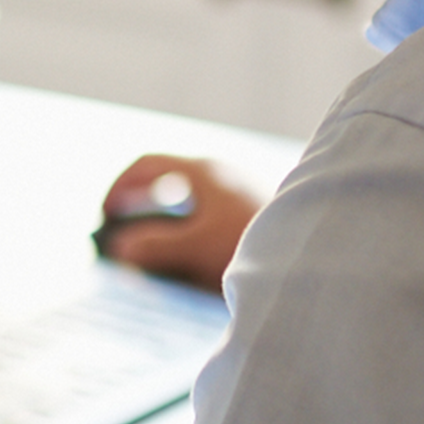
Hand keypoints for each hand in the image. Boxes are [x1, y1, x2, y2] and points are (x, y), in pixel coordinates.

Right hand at [96, 155, 259, 293]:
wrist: (317, 250)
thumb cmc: (256, 243)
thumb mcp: (197, 249)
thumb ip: (156, 247)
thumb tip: (122, 248)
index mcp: (201, 171)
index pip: (146, 164)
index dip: (119, 187)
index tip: (105, 217)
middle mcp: (221, 173)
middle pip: (167, 179)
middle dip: (141, 204)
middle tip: (123, 233)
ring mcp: (240, 189)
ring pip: (191, 198)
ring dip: (166, 219)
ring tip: (155, 251)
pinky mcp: (256, 209)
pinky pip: (211, 212)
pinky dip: (191, 228)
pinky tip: (195, 258)